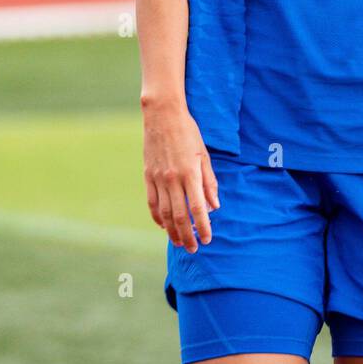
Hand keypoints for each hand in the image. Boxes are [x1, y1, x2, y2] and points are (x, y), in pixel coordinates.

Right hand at [142, 99, 219, 252]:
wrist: (162, 115)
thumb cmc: (188, 132)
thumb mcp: (204, 154)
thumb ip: (209, 182)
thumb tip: (215, 206)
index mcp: (190, 173)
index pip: (198, 208)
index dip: (203, 226)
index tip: (207, 239)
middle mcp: (173, 179)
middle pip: (179, 215)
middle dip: (186, 235)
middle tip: (193, 248)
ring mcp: (158, 178)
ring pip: (164, 212)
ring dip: (171, 231)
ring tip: (178, 242)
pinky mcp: (147, 176)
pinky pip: (152, 202)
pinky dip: (157, 217)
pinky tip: (163, 225)